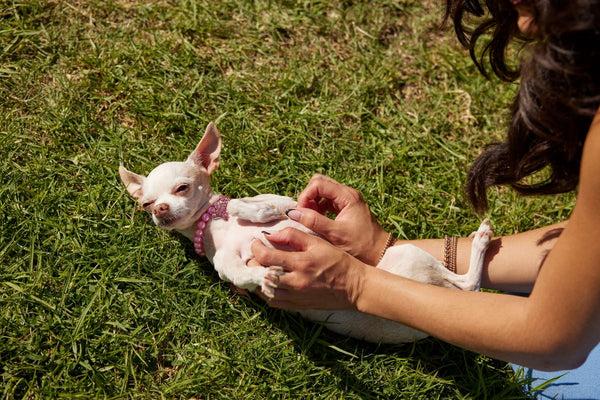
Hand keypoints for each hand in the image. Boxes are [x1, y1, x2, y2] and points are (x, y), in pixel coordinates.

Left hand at [251, 227, 366, 309]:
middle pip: (261, 276)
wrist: (354, 286)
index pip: (266, 257)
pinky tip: (268, 285)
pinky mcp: (298, 306)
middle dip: (253, 265)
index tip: (256, 243)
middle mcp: (295, 282)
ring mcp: (296, 296)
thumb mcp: (318, 242)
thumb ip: (293, 235)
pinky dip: (266, 294)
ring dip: (257, 281)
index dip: (256, 249)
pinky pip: (274, 302)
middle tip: (253, 257)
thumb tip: (271, 235)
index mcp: (300, 263)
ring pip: (265, 292)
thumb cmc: (337, 261)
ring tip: (258, 270)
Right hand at [286, 174, 389, 264]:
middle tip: (304, 214)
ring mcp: (347, 199)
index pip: (318, 184)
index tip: (300, 212)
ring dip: (313, 202)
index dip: (306, 196)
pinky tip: (317, 221)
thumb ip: (314, 222)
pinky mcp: (346, 207)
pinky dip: (319, 207)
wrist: (380, 253)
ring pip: (323, 191)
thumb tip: (293, 213)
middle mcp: (348, 193)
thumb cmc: (361, 245)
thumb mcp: (335, 234)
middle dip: (308, 196)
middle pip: (320, 183)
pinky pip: (327, 200)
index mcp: (347, 196)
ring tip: (310, 219)